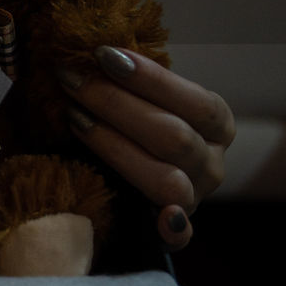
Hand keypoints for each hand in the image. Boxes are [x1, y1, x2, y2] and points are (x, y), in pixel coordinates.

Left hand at [60, 46, 233, 250]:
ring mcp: (194, 197)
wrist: (135, 171)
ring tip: (73, 117)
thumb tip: (95, 50)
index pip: (195, 100)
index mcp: (215, 123)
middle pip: (173, 137)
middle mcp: (212, 162)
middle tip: (70, 78)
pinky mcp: (173, 229)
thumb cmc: (136, 121)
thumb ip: (131, 78)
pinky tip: (159, 217)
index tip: (101, 53)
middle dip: (116, 104)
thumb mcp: (145, 96)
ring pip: (165, 179)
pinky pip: (179, 235)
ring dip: (114, 146)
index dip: (150, 78)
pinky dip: (171, 229)